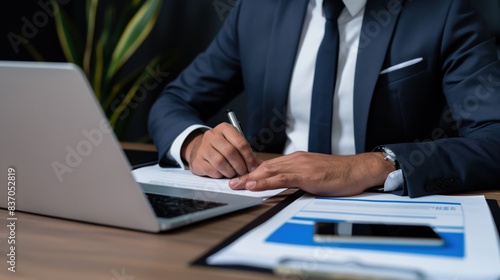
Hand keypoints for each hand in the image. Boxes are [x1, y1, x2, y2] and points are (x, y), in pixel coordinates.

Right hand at [181, 123, 260, 177]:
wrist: (200, 150)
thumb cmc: (222, 148)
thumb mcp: (234, 145)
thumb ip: (247, 153)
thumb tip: (260, 165)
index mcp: (224, 128)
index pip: (240, 142)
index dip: (249, 157)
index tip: (253, 166)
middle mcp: (212, 135)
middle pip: (230, 152)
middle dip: (240, 165)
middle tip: (244, 172)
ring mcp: (203, 147)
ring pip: (220, 162)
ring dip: (230, 171)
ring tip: (234, 174)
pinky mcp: (197, 160)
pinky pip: (212, 170)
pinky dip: (220, 175)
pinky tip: (223, 174)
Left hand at [229, 151, 394, 196]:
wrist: (359, 169)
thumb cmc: (340, 174)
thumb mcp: (315, 177)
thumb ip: (300, 181)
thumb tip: (287, 188)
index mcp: (297, 160)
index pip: (270, 166)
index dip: (254, 173)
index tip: (241, 180)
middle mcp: (296, 160)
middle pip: (266, 167)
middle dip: (247, 175)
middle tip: (232, 183)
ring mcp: (301, 166)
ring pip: (270, 171)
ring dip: (251, 178)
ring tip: (237, 185)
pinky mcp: (307, 174)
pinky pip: (282, 178)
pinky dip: (266, 181)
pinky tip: (255, 185)